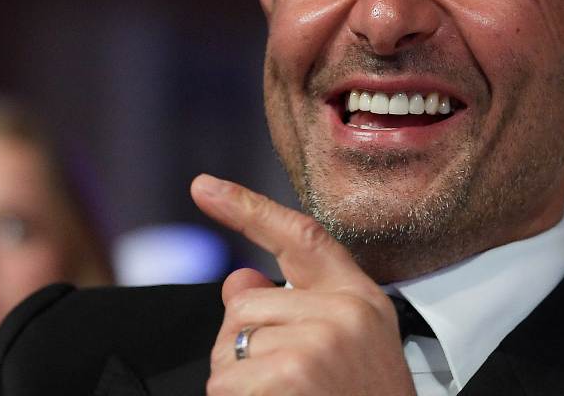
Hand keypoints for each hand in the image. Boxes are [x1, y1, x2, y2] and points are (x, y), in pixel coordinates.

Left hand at [191, 174, 415, 395]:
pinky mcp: (289, 375)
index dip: (248, 208)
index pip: (300, 237)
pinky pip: (224, 381)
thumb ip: (296, 307)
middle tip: (285, 385)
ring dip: (240, 383)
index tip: (204, 187)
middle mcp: (342, 312)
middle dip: (244, 347)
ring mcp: (316, 343)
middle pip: (245, 306)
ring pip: (228, 349)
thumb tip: (235, 280)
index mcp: (359, 299)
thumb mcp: (346, 347)